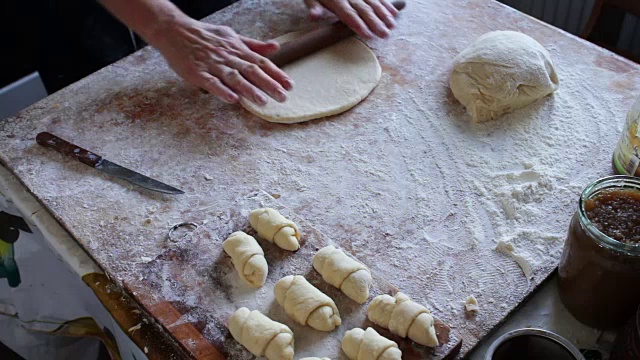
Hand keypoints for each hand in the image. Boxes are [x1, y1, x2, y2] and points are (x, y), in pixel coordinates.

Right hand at [152, 18, 293, 104]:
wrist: (174, 30)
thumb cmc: (204, 35)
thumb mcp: (232, 36)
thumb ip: (254, 45)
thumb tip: (276, 47)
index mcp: (237, 49)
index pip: (261, 62)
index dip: (276, 73)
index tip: (290, 85)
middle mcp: (228, 57)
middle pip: (251, 71)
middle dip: (268, 84)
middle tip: (283, 97)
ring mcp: (212, 65)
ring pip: (234, 78)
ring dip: (249, 90)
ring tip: (262, 101)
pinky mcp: (197, 72)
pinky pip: (211, 82)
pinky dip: (222, 91)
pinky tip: (233, 99)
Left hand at [304, 0, 398, 38]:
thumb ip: (314, 7)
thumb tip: (314, 17)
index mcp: (336, 1)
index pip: (348, 14)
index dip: (358, 24)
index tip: (368, 35)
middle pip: (364, 11)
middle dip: (376, 23)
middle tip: (385, 35)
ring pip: (373, 3)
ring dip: (384, 15)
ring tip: (392, 26)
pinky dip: (385, 4)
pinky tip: (394, 12)